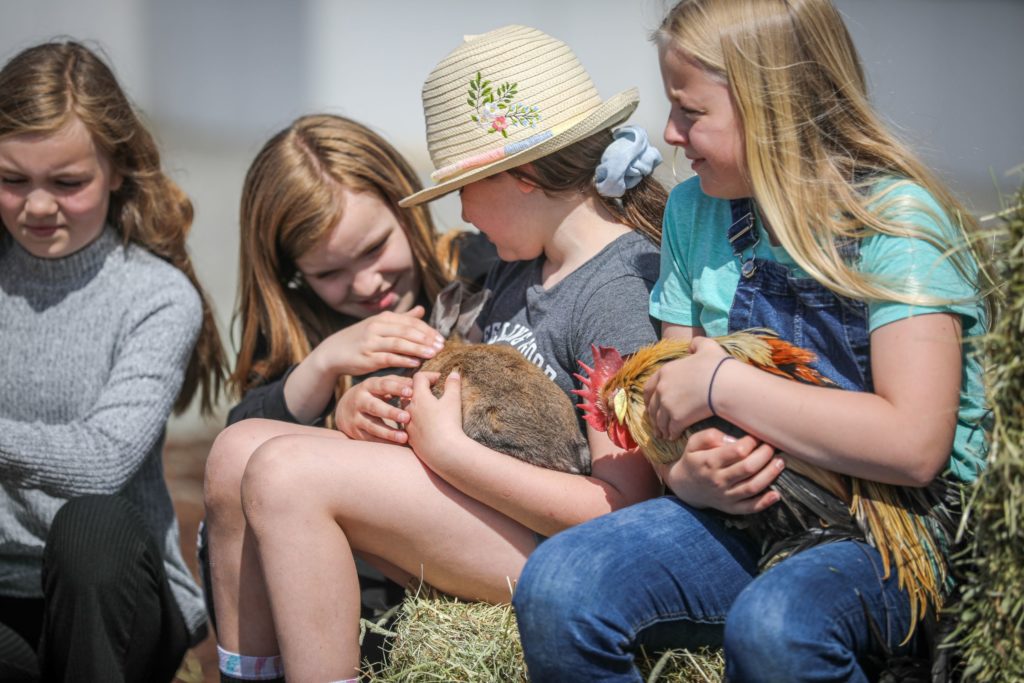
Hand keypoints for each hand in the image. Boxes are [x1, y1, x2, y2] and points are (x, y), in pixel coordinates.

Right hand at [312, 305, 445, 376]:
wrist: (333, 352)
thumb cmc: (360, 339)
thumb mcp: (379, 325)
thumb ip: (402, 319)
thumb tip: (422, 310)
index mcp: (383, 318)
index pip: (411, 322)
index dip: (428, 330)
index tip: (441, 338)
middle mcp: (377, 327)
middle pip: (407, 331)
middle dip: (426, 338)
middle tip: (442, 346)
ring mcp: (371, 342)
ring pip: (399, 343)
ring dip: (418, 349)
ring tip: (433, 354)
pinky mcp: (367, 358)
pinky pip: (388, 358)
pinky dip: (403, 360)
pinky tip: (416, 363)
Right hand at [335, 374, 413, 443]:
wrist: (343, 409)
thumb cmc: (371, 394)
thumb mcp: (380, 384)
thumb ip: (397, 382)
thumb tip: (417, 380)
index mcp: (368, 386)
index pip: (382, 385)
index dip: (396, 388)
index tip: (410, 392)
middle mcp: (360, 401)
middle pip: (375, 407)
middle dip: (390, 412)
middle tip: (406, 417)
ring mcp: (356, 418)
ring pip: (372, 426)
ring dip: (388, 433)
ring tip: (404, 438)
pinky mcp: (355, 432)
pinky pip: (370, 439)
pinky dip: (384, 442)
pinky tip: (397, 445)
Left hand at [404, 371, 468, 467]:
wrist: (444, 452)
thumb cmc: (449, 423)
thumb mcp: (453, 401)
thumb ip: (453, 385)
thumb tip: (454, 373)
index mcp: (419, 397)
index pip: (418, 378)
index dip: (429, 375)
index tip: (440, 380)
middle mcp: (409, 409)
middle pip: (409, 393)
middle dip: (420, 391)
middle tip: (433, 393)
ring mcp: (408, 425)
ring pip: (407, 410)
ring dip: (417, 407)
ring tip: (430, 410)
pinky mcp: (410, 439)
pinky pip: (409, 426)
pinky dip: (417, 422)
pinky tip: (428, 426)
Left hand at [644, 336, 729, 439]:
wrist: (723, 384)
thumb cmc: (716, 365)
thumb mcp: (706, 346)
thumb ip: (696, 344)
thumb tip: (691, 346)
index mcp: (665, 372)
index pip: (649, 387)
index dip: (649, 398)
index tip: (650, 404)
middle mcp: (662, 389)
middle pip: (652, 406)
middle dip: (653, 415)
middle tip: (656, 423)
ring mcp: (667, 405)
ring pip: (659, 420)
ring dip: (660, 428)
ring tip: (663, 434)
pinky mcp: (677, 419)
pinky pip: (670, 429)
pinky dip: (670, 434)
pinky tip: (673, 437)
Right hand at [655, 427, 782, 514]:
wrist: (684, 487)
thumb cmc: (693, 460)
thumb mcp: (693, 443)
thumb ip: (710, 436)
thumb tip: (733, 439)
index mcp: (709, 462)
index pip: (737, 451)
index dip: (751, 442)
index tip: (756, 436)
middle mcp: (718, 480)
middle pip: (748, 468)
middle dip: (765, 455)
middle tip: (772, 446)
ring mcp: (725, 496)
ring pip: (752, 487)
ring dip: (770, 474)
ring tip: (780, 462)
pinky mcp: (731, 508)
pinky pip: (750, 507)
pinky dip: (765, 502)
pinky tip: (776, 494)